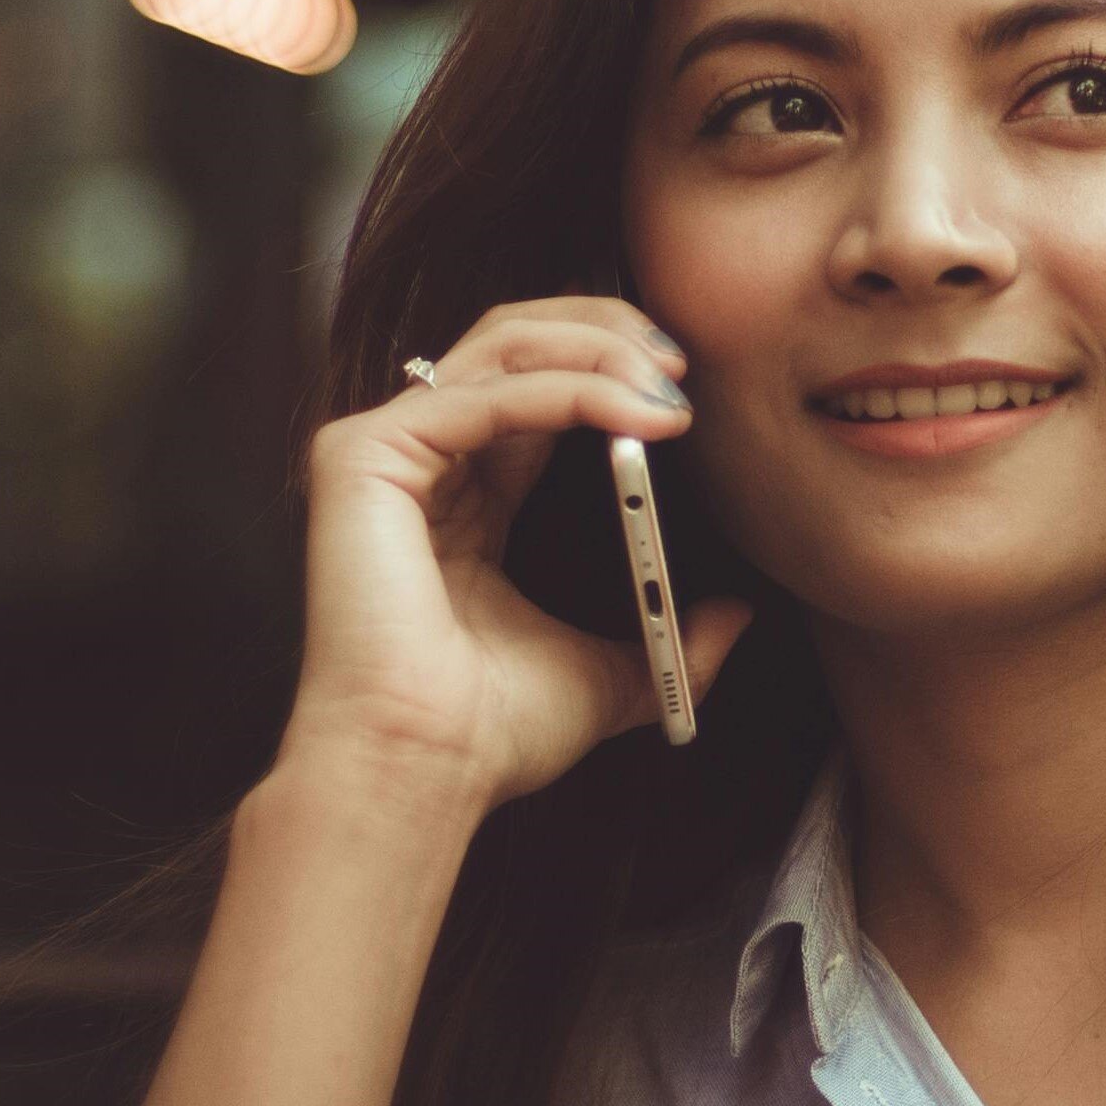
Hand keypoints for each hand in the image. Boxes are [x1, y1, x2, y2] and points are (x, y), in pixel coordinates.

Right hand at [281, 296, 749, 807]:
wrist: (425, 771)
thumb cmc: (492, 734)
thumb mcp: (611, 673)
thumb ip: (671, 639)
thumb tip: (741, 615)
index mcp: (469, 493)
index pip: (541, 384)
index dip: (613, 366)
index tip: (688, 385)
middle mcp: (423, 458)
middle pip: (516, 339)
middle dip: (609, 334)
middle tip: (683, 364)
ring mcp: (385, 451)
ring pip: (502, 347)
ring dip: (599, 353)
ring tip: (668, 390)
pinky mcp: (364, 457)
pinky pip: (484, 394)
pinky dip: (568, 391)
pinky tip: (631, 414)